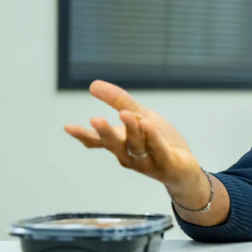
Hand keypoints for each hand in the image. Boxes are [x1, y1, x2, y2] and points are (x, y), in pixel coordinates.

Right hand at [64, 80, 201, 190]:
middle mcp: (129, 155)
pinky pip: (158, 149)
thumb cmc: (159, 141)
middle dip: (105, 132)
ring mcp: (146, 161)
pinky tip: (148, 125)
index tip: (67, 126)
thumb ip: (120, 102)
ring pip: (136, 145)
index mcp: (120, 144)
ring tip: (125, 114)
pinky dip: (153, 137)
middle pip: (115, 144)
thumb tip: (93, 84)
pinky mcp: (166, 162)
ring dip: (131, 130)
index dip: (84, 134)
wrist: (184, 167)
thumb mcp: (141, 116)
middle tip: (95, 120)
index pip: (98, 141)